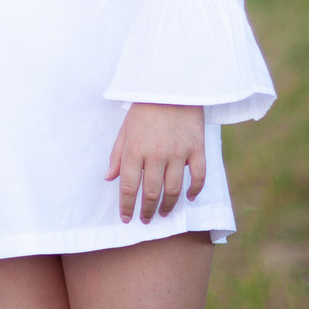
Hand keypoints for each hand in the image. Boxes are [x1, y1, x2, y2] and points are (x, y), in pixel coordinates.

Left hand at [107, 103, 205, 222]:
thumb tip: (109, 179)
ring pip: (174, 189)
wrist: (172, 88)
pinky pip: (198, 176)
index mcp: (134, 150)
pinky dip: (194, 190)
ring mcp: (178, 153)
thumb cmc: (144, 109)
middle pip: (151, 192)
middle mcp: (156, 155)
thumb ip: (117, 156)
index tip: (125, 218)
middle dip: (146, 210)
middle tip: (145, 220)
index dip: (126, 206)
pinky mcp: (197, 149)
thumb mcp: (124, 130)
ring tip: (164, 213)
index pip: (128, 187)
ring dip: (169, 206)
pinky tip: (189, 197)